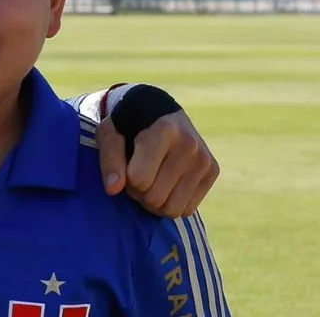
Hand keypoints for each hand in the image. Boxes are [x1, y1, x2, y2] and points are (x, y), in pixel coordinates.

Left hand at [96, 110, 219, 217]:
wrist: (160, 112)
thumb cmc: (129, 125)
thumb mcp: (109, 133)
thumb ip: (110, 159)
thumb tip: (113, 189)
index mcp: (164, 131)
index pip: (139, 179)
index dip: (126, 180)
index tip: (125, 167)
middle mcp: (189, 144)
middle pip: (155, 197)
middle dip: (139, 193)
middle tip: (136, 176)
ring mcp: (204, 159)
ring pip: (172, 209)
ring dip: (154, 202)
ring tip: (150, 181)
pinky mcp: (213, 171)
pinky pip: (187, 210)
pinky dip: (171, 203)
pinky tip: (166, 185)